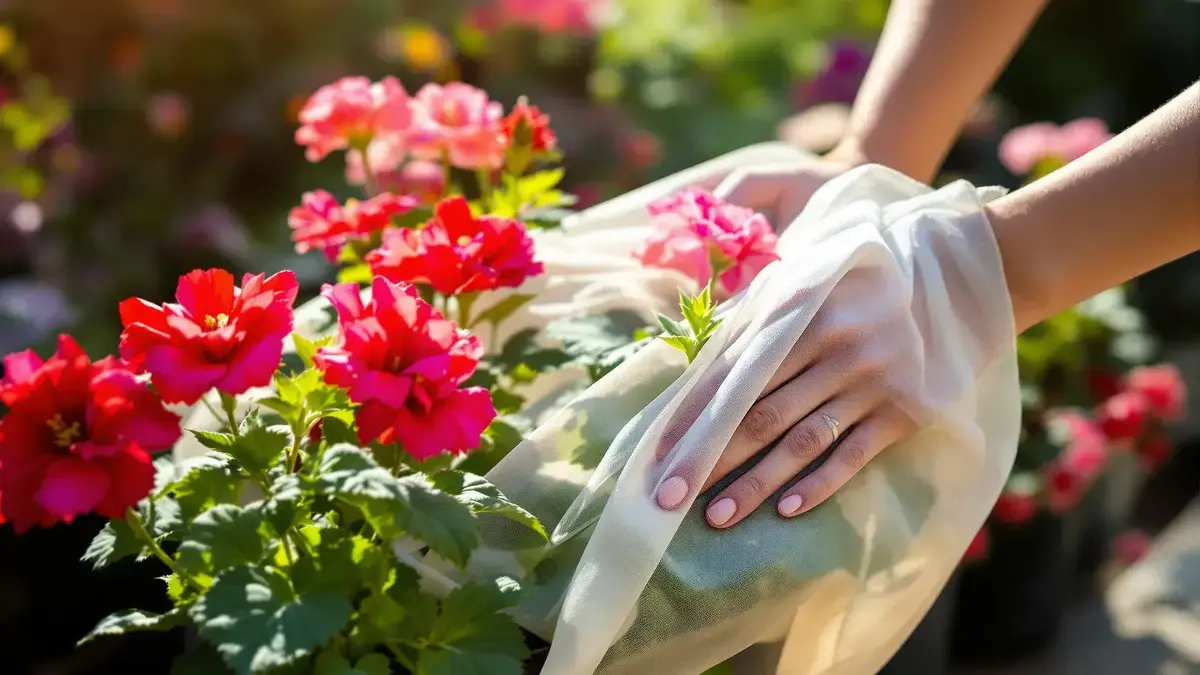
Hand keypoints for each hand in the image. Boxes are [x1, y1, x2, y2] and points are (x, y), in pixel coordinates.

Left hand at [655, 152, 934, 527]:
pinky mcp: (905, 410)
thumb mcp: (809, 275)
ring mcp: (872, 380)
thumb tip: (693, 353)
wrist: (957, 281)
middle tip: (669, 497)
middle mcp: (835, 344)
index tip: (657, 454)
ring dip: (755, 482)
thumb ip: (756, 312)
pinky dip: (819, 482)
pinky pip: (854, 453)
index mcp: (802, 308)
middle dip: (709, 458)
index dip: (693, 416)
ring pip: (800, 440)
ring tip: (715, 516)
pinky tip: (784, 510)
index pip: (732, 373)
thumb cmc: (858, 280)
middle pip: (759, 413)